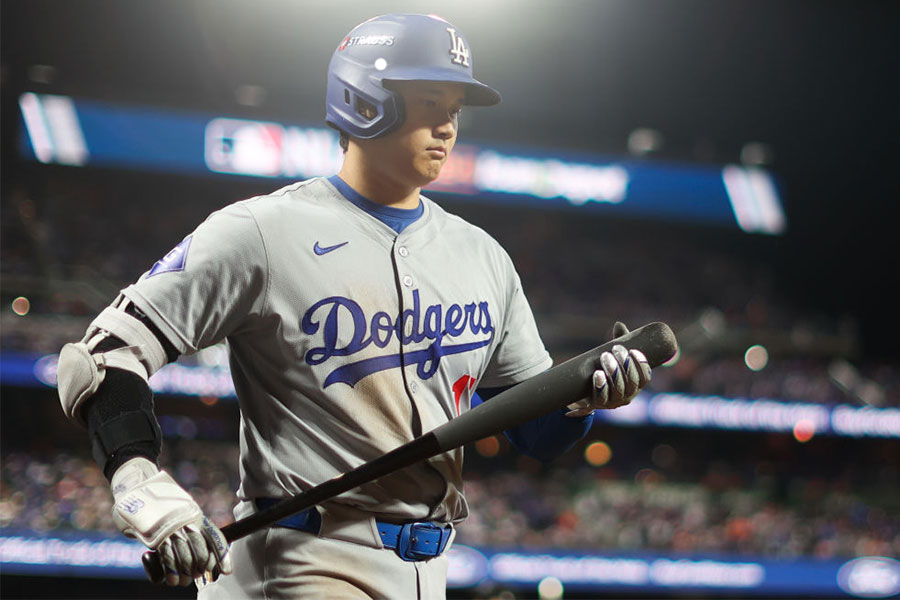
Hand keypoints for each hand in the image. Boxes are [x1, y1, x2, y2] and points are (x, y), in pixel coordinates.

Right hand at [110, 458, 231, 585]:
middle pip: (201, 553)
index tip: (226, 570)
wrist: (138, 489)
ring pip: (185, 560)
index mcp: (196, 515)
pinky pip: (167, 561)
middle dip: (200, 567)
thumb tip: (200, 546)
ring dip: (185, 575)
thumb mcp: (181, 508)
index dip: (222, 556)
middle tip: (197, 574)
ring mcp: (172, 531)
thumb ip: (190, 523)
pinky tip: (171, 580)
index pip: (215, 537)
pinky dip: (170, 574)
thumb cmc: (160, 502)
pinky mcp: (156, 537)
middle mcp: (187, 523)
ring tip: (182, 580)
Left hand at [566, 322, 651, 416]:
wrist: (586, 391)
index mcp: (636, 384)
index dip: (641, 365)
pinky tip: (598, 374)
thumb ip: (620, 342)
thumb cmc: (606, 370)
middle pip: (631, 381)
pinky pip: (602, 397)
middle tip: (616, 349)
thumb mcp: (614, 357)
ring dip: (613, 371)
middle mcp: (628, 395)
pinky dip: (601, 385)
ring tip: (605, 356)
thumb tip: (618, 325)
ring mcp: (614, 402)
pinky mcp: (599, 404)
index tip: (633, 351)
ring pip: (617, 388)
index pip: (645, 377)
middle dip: (625, 364)